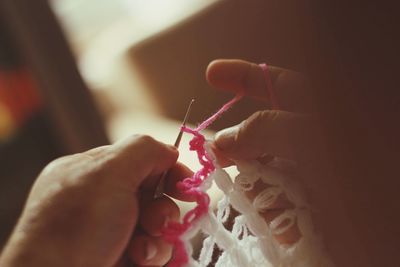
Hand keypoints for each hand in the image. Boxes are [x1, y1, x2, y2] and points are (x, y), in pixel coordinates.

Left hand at [0, 135, 192, 266]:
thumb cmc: (76, 226)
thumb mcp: (108, 173)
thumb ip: (143, 150)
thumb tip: (170, 150)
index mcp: (93, 172)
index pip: (142, 160)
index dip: (169, 170)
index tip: (188, 185)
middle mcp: (102, 200)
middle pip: (154, 196)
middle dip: (163, 210)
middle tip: (156, 223)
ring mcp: (110, 232)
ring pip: (157, 227)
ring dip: (160, 239)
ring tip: (142, 252)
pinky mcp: (120, 256)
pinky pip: (153, 250)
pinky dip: (155, 257)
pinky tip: (140, 261)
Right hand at [207, 59, 368, 265]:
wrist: (390, 239)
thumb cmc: (363, 180)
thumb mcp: (315, 138)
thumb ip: (267, 128)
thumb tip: (224, 138)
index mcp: (323, 113)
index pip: (279, 83)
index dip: (245, 76)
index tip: (212, 73)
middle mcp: (314, 140)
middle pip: (263, 131)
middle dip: (238, 144)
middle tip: (216, 154)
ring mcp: (310, 174)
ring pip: (262, 169)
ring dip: (253, 183)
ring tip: (262, 197)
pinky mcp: (308, 206)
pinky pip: (274, 203)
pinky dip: (271, 211)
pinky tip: (284, 222)